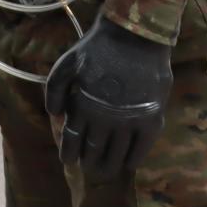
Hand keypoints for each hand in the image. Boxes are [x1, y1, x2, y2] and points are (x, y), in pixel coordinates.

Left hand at [45, 15, 173, 180]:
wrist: (136, 36)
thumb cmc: (98, 49)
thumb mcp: (66, 64)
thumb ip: (55, 90)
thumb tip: (55, 116)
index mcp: (83, 107)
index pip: (72, 142)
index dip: (69, 155)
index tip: (70, 161)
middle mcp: (105, 120)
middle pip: (94, 152)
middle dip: (89, 163)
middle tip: (89, 168)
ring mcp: (130, 122)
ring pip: (117, 155)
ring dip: (109, 166)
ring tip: (106, 171)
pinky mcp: (151, 121)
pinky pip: (141, 150)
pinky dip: (133, 160)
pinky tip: (129, 163)